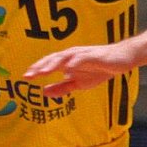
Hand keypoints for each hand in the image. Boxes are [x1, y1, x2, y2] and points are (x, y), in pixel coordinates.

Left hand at [23, 42, 137, 97]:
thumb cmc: (99, 69)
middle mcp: (72, 56)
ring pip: (64, 57)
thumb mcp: (78, 84)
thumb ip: (62, 87)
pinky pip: (82, 58)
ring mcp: (82, 54)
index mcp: (67, 62)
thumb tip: (44, 92)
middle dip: (40, 67)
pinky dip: (75, 62)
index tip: (25, 77)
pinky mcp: (94, 55)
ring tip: (43, 71)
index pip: (48, 64)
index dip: (37, 70)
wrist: (121, 60)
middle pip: (52, 59)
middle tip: (28, 75)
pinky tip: (68, 68)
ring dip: (53, 64)